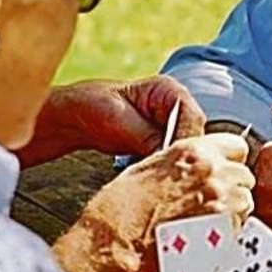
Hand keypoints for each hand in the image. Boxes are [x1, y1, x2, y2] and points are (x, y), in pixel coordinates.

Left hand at [18, 76, 205, 166]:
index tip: (174, 160)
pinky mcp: (164, 142)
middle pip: (193, 135)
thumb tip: (168, 158)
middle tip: (171, 177)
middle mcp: (176, 106)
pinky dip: (166, 170)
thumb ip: (147, 138)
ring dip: (174, 165)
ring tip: (163, 181)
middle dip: (182, 155)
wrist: (77, 117)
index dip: (186, 139)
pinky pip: (173, 158)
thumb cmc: (93, 107)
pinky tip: (157, 180)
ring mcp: (171, 125)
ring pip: (185, 149)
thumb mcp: (119, 121)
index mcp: (168, 90)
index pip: (191, 116)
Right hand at [56, 133, 253, 271]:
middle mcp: (211, 170)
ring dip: (233, 212)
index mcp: (192, 151)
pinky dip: (229, 233)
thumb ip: (182, 164)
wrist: (114, 244)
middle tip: (209, 205)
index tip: (221, 172)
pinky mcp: (226, 229)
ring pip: (246, 202)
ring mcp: (222, 200)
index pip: (236, 145)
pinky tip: (206, 239)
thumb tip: (196, 167)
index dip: (229, 161)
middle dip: (232, 189)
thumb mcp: (149, 169)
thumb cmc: (121, 211)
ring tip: (206, 225)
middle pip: (245, 175)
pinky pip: (241, 228)